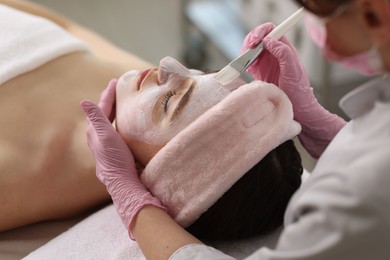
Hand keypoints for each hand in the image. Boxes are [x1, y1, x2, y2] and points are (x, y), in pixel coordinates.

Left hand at [80, 79, 164, 238]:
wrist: (122, 181)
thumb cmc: (115, 158)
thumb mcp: (105, 136)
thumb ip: (96, 118)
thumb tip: (83, 102)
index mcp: (94, 130)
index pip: (101, 107)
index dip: (108, 94)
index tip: (115, 81)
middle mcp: (97, 136)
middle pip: (103, 113)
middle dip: (110, 100)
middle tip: (117, 88)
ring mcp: (104, 144)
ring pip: (108, 121)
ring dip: (114, 110)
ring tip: (120, 102)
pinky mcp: (112, 149)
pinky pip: (114, 129)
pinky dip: (118, 120)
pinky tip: (124, 123)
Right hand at [241, 23, 345, 157]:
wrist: (297, 111)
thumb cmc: (299, 93)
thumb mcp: (294, 71)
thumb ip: (283, 53)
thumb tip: (269, 40)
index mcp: (285, 50)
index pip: (272, 31)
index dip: (262, 31)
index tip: (256, 41)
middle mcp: (275, 55)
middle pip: (259, 39)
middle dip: (251, 41)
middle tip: (247, 50)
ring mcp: (266, 64)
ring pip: (251, 50)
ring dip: (246, 53)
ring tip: (246, 61)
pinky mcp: (258, 74)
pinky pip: (248, 63)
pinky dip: (244, 64)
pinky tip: (246, 70)